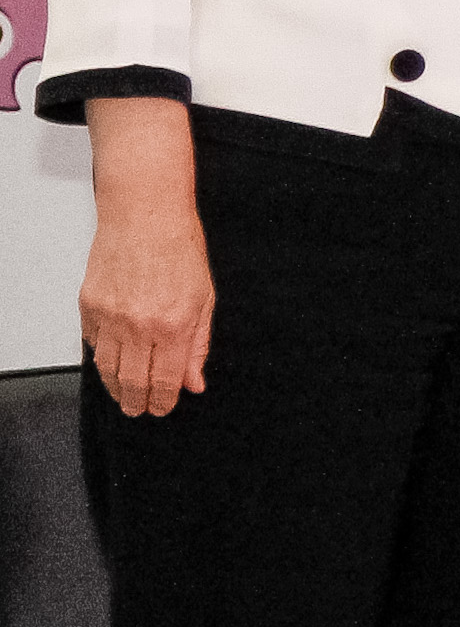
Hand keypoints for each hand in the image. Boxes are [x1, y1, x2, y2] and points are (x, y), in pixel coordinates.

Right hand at [81, 98, 213, 418]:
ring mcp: (109, 318)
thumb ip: (198, 345)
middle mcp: (138, 326)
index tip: (163, 408)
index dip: (163, 402)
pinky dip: (103, 357)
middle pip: (131, 383)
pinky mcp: (88, 307)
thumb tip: (194, 382)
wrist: (144, 216)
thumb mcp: (204, 298)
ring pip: (107, 370)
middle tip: (140, 410)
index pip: (164, 381)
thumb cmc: (180, 248)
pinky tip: (114, 359)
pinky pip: (93, 345)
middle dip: (136, 403)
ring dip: (116, 387)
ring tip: (126, 393)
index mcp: (173, 325)